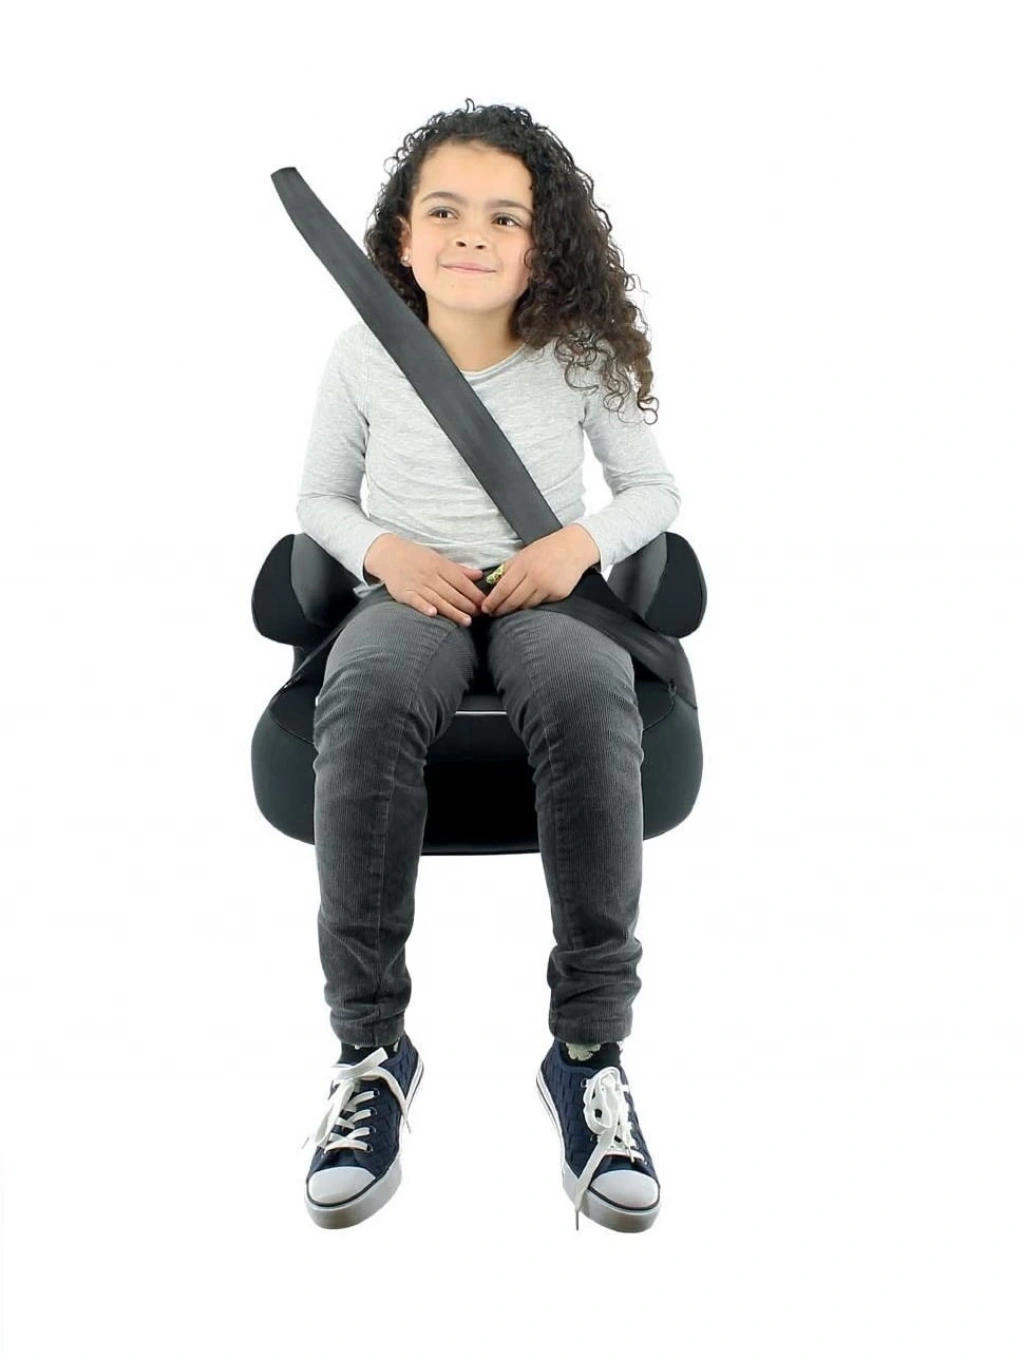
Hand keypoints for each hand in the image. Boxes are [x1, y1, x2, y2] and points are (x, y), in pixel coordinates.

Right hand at [370, 536, 486, 625]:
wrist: (389, 554)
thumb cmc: (417, 558)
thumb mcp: (439, 559)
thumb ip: (459, 570)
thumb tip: (479, 575)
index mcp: (441, 566)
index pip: (461, 582)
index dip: (474, 593)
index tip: (485, 603)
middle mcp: (430, 576)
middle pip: (452, 593)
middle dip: (467, 605)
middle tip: (480, 616)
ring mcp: (417, 585)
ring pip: (438, 599)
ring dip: (452, 611)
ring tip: (466, 621)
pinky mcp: (404, 593)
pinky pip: (415, 601)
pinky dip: (424, 607)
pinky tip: (433, 614)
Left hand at [480, 526, 598, 616]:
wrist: (574, 547)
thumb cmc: (547, 549)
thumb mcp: (523, 554)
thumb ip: (508, 568)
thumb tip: (493, 583)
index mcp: (524, 565)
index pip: (503, 588)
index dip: (493, 601)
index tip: (486, 607)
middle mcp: (536, 577)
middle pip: (513, 601)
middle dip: (501, 609)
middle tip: (493, 613)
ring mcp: (548, 587)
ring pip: (527, 605)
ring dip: (517, 608)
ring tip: (509, 608)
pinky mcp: (559, 594)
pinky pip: (541, 603)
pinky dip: (534, 603)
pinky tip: (530, 599)